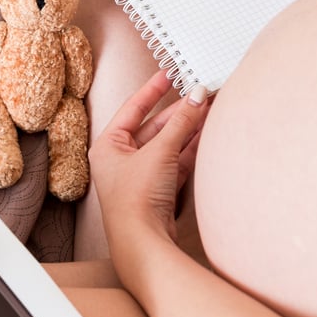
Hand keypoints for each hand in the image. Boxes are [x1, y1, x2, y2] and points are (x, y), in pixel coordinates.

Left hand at [89, 72, 210, 256]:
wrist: (143, 242)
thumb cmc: (136, 201)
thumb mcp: (160, 152)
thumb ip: (181, 122)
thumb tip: (197, 95)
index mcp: (108, 146)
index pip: (133, 108)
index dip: (153, 90)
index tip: (169, 74)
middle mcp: (121, 159)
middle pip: (154, 127)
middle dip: (179, 112)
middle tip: (201, 95)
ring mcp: (140, 175)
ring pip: (167, 144)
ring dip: (187, 129)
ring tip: (208, 110)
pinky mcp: (157, 190)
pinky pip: (175, 161)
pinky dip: (190, 148)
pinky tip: (206, 135)